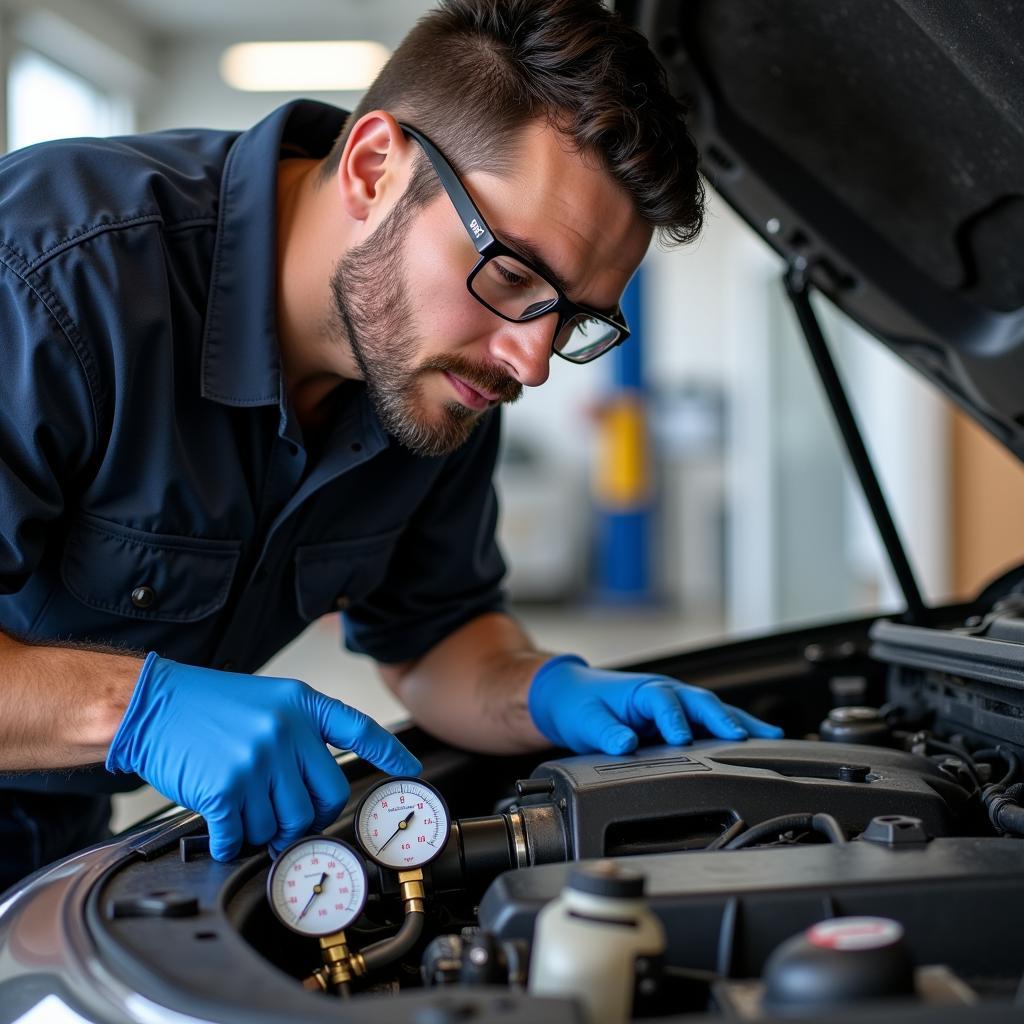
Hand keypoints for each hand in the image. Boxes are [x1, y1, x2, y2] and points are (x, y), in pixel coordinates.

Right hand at [106, 653, 420, 860]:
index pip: (358, 728)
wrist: (152, 705)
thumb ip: (300, 737)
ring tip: (241, 808)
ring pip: (283, 825)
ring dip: (262, 829)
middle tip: (285, 816)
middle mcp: (286, 731)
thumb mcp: (268, 702)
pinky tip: (219, 828)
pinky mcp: (225, 789)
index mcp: (301, 704)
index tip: (409, 769)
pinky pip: (239, 837)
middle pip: (325, 799)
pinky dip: (229, 842)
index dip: (389, 752)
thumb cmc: (208, 706)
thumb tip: (318, 793)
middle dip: (308, 818)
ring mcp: (257, 760)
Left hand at [527, 655, 782, 754]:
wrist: (571, 697)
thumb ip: (604, 732)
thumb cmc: (579, 705)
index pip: (664, 701)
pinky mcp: (680, 721)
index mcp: (643, 690)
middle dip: (722, 718)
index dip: (674, 719)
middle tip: (742, 737)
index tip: (681, 739)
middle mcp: (666, 693)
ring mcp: (676, 706)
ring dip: (741, 723)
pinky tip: (762, 741)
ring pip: (714, 711)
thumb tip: (624, 743)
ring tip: (772, 738)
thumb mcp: (584, 720)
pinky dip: (736, 731)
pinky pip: (712, 725)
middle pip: (700, 702)